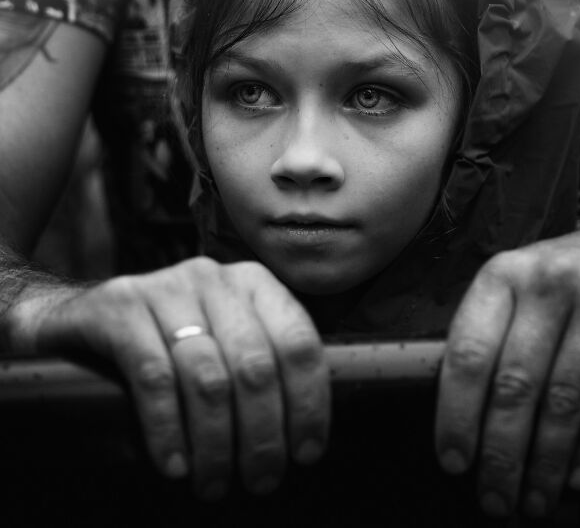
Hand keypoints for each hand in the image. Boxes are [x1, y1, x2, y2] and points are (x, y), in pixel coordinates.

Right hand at [22, 257, 329, 500]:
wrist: (88, 317)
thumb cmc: (173, 339)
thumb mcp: (227, 339)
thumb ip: (264, 366)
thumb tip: (303, 435)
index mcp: (255, 285)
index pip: (299, 342)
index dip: (309, 402)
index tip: (306, 451)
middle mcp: (216, 279)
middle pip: (255, 365)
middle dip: (263, 434)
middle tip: (260, 480)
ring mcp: (168, 288)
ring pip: (208, 377)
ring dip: (216, 442)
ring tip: (214, 483)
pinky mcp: (122, 306)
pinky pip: (154, 376)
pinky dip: (167, 429)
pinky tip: (174, 464)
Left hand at [435, 208, 579, 517]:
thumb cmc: (577, 274)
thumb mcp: (526, 282)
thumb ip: (496, 330)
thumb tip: (463, 412)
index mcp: (504, 274)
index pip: (468, 351)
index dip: (456, 412)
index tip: (453, 459)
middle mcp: (547, 283)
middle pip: (515, 384)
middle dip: (501, 453)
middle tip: (494, 498)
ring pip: (563, 400)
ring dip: (546, 463)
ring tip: (534, 500)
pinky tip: (578, 476)